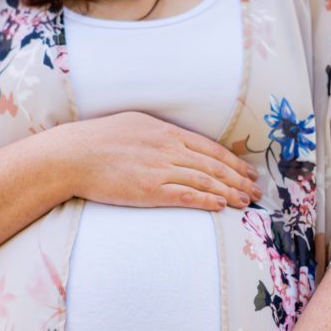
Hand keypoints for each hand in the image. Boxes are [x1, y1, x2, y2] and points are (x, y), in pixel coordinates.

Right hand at [48, 110, 262, 210]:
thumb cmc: (98, 139)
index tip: (248, 171)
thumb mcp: (134, 124)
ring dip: (230, 192)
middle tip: (257, 191)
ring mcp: (160, 169)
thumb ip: (160, 133)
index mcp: (166, 131)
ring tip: (246, 202)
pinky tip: (222, 206)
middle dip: (239, 179)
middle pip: (214, 166)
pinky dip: (207, 201)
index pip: (210, 148)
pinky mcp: (150, 190)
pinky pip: (186, 196)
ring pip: (205, 181)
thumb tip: (178, 140)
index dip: (233, 162)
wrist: (73, 155)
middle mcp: (168, 148)